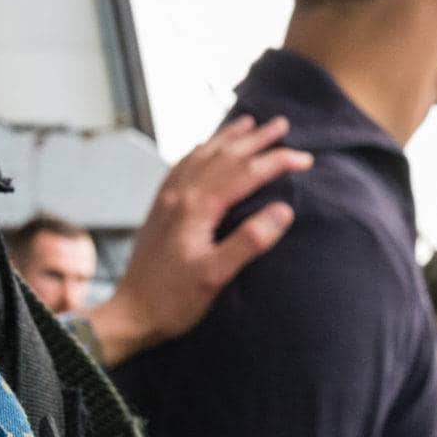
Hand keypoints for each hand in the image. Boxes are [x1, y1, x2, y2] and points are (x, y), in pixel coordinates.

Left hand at [85, 116, 310, 366]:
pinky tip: (204, 148)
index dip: (277, 162)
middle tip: (282, 124)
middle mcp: (180, 195)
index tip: (305, 158)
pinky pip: (182, 166)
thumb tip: (284, 210)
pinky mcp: (160, 209)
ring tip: (247, 122)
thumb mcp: (215, 276)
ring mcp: (167, 200)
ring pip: (202, 155)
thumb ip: (249, 241)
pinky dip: (200, 150)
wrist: (131, 314)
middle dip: (256, 139)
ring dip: (228, 137)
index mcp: (197, 207)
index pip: (246, 173)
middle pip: (225, 156)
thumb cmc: (173, 300)